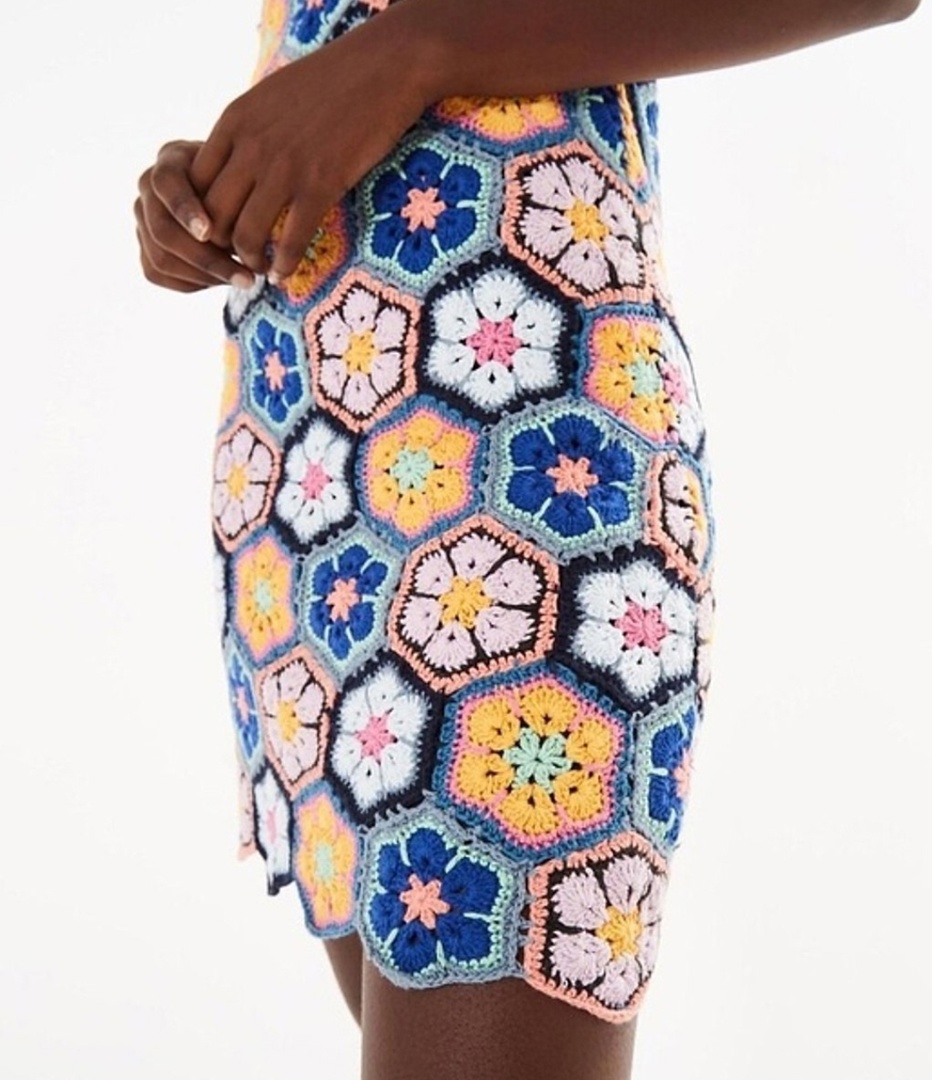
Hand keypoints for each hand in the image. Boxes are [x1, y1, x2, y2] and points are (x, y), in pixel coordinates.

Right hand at [135, 139, 255, 292]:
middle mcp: (148, 186)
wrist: (232, 193)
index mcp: (171, 159)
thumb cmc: (245, 182)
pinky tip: (224, 280)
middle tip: (247, 278)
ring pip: (161, 259)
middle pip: (163, 231)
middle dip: (206, 259)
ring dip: (205, 276)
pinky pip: (158, 274)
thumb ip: (241, 198)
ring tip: (244, 281)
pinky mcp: (144, 246)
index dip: (185, 210)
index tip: (209, 232)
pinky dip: (193, 283)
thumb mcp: (248, 179)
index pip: (166, 183)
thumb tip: (251, 236)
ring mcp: (142, 217)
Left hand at [189, 15, 429, 283]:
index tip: (216, 234)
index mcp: (233, 123)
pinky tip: (285, 275)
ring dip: (249, 261)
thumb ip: (246, 131)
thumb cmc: (329, 82)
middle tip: (234, 261)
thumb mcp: (270, 97)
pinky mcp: (320, 185)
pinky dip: (284, 265)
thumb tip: (232, 163)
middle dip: (219, 248)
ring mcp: (284, 168)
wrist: (380, 68)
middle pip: (213, 216)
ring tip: (258, 270)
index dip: (199, 218)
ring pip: (246, 234)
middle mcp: (251, 147)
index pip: (194, 185)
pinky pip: (291, 240)